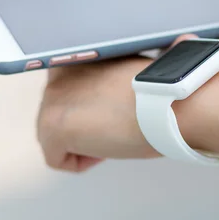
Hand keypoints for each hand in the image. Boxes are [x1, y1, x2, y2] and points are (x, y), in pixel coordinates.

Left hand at [37, 35, 218, 172]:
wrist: (168, 100)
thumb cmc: (161, 91)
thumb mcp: (129, 73)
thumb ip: (108, 80)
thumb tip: (112, 99)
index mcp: (78, 56)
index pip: (69, 92)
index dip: (92, 108)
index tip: (114, 113)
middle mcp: (57, 74)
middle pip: (59, 115)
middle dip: (85, 127)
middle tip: (117, 126)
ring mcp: (50, 99)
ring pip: (54, 137)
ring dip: (83, 143)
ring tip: (114, 135)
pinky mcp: (51, 126)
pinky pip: (57, 158)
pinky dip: (82, 162)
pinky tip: (107, 147)